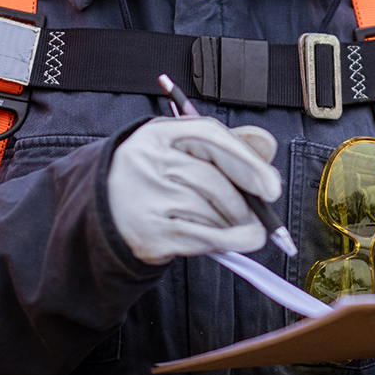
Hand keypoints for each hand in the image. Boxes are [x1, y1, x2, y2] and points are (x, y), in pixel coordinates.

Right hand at [107, 116, 280, 264]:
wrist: (102, 211)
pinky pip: (202, 237)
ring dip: (235, 222)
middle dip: (244, 201)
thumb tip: (266, 145)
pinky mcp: (148, 233)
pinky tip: (243, 240)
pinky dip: (231, 241)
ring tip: (240, 225)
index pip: (210, 136)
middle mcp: (146, 161)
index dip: (247, 159)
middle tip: (262, 213)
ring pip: (208, 210)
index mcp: (157, 133)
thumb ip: (225, 146)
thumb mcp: (180, 151)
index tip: (272, 185)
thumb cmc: (153, 178)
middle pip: (211, 178)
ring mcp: (145, 198)